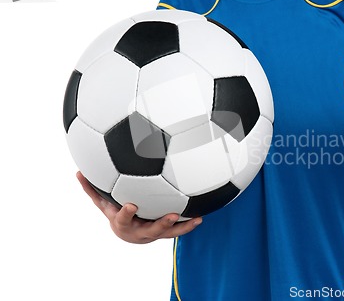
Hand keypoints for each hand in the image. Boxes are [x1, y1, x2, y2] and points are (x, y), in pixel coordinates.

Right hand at [76, 171, 201, 243]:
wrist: (129, 235)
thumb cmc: (116, 214)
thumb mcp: (103, 204)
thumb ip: (92, 189)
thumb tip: (78, 172)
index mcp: (124, 224)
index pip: (123, 219)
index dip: (126, 213)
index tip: (131, 205)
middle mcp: (140, 232)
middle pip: (151, 231)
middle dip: (161, 224)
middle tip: (171, 215)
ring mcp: (154, 234)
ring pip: (169, 233)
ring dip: (182, 227)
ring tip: (195, 218)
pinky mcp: (165, 233)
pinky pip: (179, 230)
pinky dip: (189, 225)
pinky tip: (201, 216)